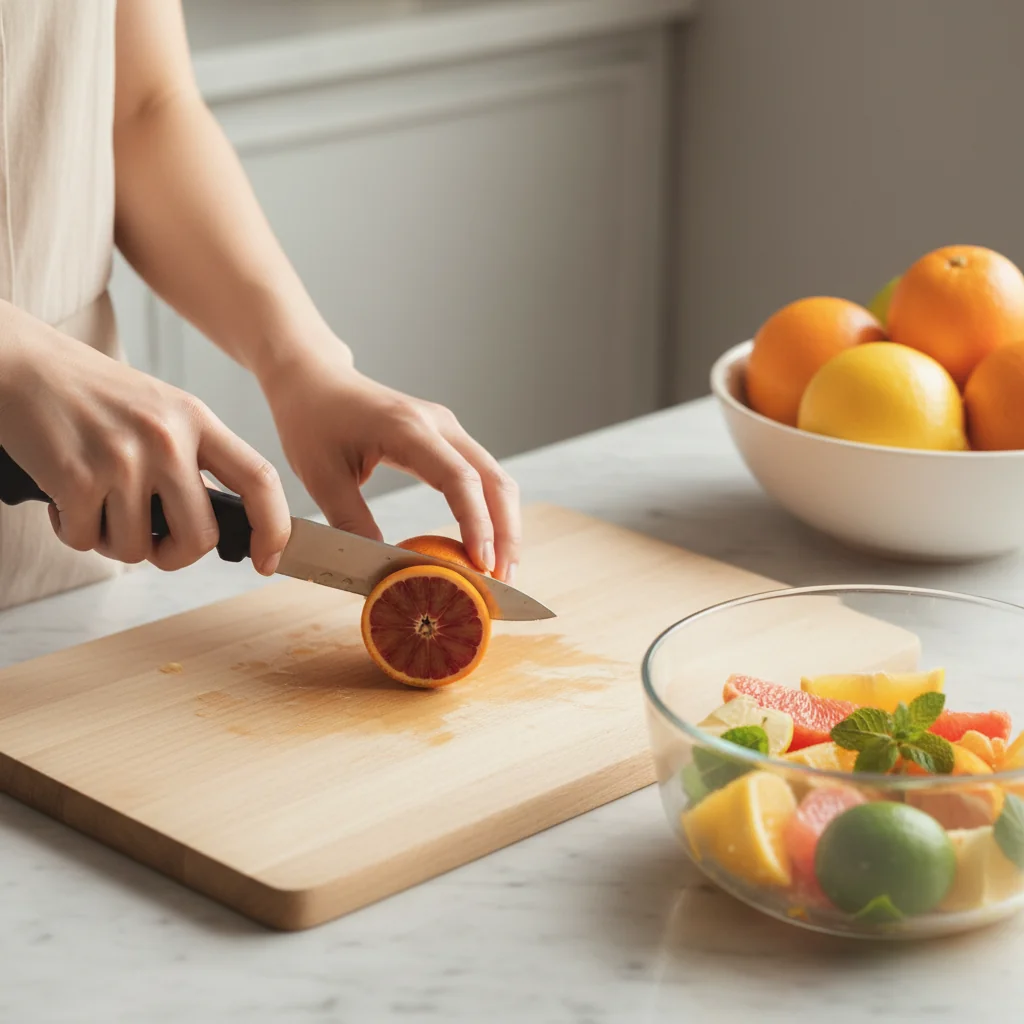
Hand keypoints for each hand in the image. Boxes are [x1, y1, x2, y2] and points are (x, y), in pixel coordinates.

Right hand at [0, 306, 290, 572]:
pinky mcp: (77, 477)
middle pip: (200, 538)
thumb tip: (214, 524)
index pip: (259, 479)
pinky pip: (87, 541)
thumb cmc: (90, 394)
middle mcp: (167, 439)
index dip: (273, 528)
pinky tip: (66, 497)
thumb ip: (193, 457)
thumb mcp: (161, 410)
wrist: (18, 363)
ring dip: (113, 541)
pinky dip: (73, 531)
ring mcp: (123, 459)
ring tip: (97, 503)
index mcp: (197, 419)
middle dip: (174, 555)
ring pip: (137, 549)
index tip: (268, 559)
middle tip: (151, 541)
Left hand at [263, 350, 520, 582]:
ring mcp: (448, 429)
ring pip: (496, 478)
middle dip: (506, 532)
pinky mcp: (447, 439)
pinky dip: (491, 512)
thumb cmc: (312, 421)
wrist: (314, 380)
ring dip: (505, 525)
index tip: (482, 564)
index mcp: (407, 428)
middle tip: (503, 580)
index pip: (459, 478)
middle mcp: (438, 424)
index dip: (477, 524)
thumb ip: (351, 522)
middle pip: (494, 479)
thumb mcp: (320, 477)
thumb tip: (383, 570)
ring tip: (501, 570)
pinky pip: (482, 476)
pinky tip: (487, 544)